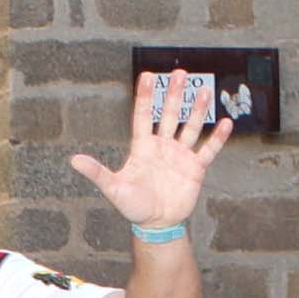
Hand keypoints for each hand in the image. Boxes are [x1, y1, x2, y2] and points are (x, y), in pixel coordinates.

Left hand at [69, 68, 235, 229]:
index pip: (144, 116)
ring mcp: (180, 156)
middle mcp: (162, 146)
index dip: (146, 96)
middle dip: (175, 94)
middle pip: (170, 115)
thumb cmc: (133, 207)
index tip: (148, 75)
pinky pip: (208, 150)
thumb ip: (97, 173)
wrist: (156, 225)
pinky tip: (226, 122)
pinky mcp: (195, 169)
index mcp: (143, 147)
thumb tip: (73, 161)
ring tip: (205, 90)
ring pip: (190, 128)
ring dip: (197, 110)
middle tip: (181, 72)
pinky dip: (217, 138)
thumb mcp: (114, 189)